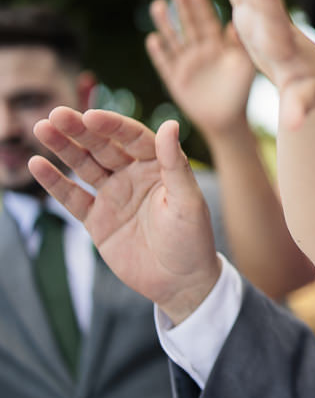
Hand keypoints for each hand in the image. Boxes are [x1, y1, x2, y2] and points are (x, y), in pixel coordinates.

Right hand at [28, 109, 219, 322]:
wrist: (180, 283)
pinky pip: (73, 197)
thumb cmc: (193, 240)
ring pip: (84, 166)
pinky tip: (38, 164)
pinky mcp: (97, 219)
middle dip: (80, 130)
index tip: (90, 116)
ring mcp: (113, 196)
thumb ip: (175, 164)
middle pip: (102, 147)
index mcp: (158, 166)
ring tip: (42, 128)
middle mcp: (133, 175)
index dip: (111, 126)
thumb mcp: (188, 202)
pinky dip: (55, 182)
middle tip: (55, 114)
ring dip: (64, 147)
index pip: (132, 137)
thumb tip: (170, 124)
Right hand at [147, 0, 255, 137]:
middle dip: (182, 6)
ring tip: (158, 4)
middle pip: (188, 24)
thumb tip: (236, 24)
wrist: (227, 120)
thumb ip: (240, 46)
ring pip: (174, 39)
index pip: (207, 20)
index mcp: (216, 44)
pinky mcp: (175, 79)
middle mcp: (198, 50)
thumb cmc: (240, 91)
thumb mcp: (243, 66)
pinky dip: (159, 52)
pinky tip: (153, 39)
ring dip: (165, 23)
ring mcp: (185, 63)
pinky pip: (165, 63)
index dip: (201, 5)